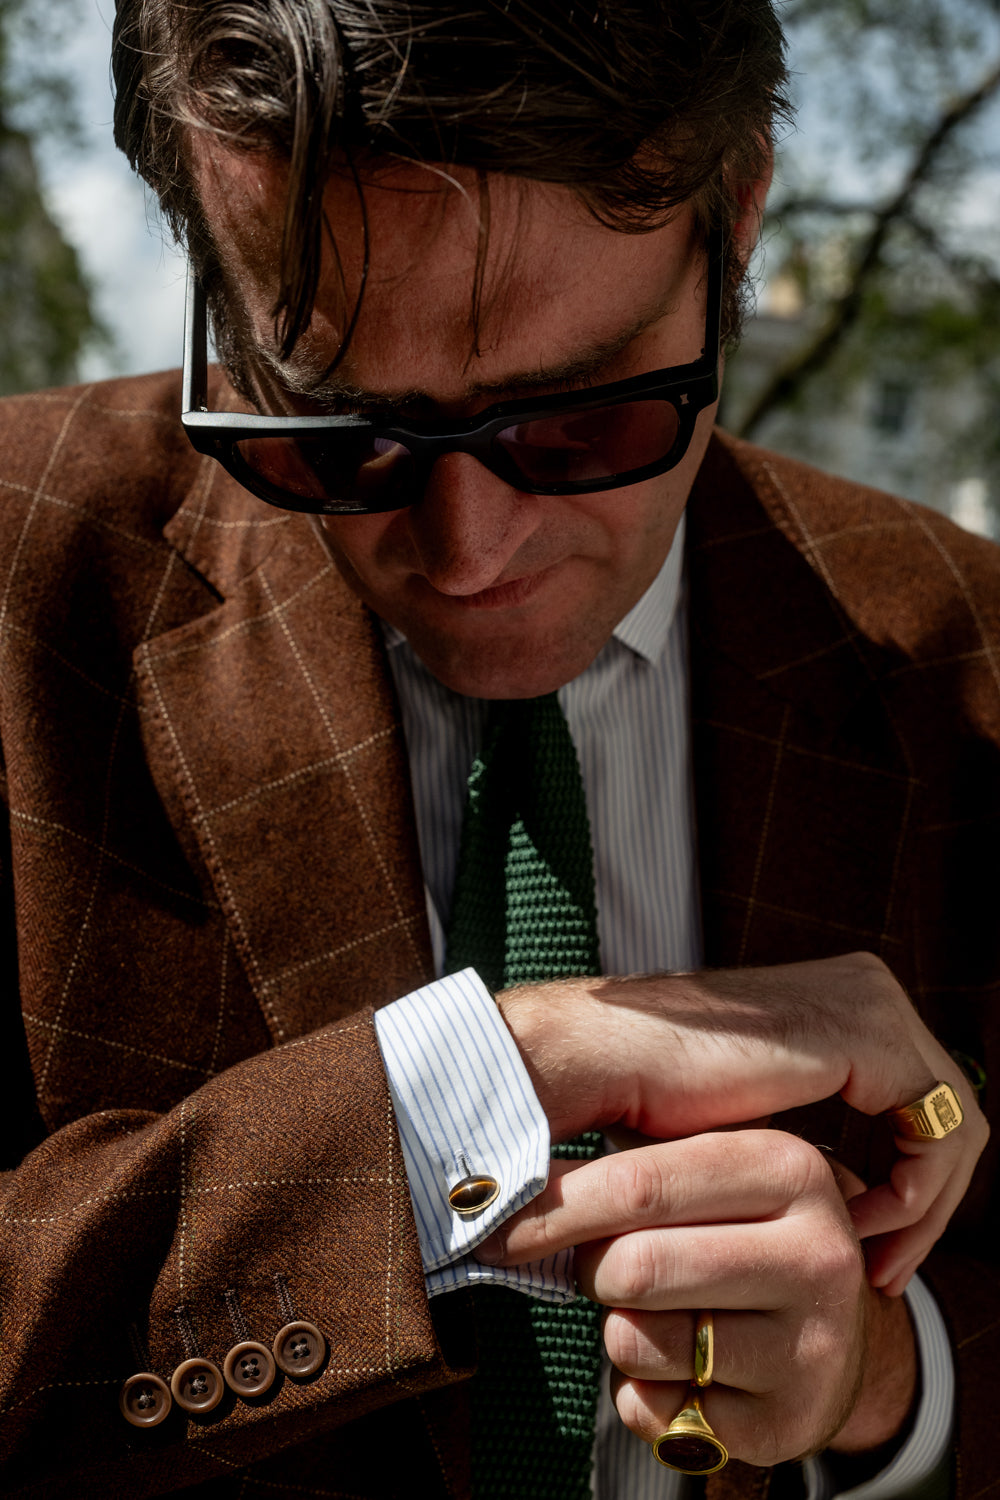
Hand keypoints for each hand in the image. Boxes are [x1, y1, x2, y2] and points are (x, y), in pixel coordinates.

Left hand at [475, 1130, 917, 1464]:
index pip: (640, 1184)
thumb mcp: (709, 1171)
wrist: (833, 1331)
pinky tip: (683, 1371)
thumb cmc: (740, 1230)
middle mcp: (817, 1253)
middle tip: (604, 1269)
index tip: (496, 1215)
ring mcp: (812, 1344)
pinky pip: (656, 1409)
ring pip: (638, 1338)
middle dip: (593, 1270)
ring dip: (618, 1331)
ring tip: (659, 1315)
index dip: (556, 1205)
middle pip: (633, 1266)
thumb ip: (632, 1161)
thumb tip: (510, 1165)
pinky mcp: (788, 1421)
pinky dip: (642, 1392)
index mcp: (789, 1168)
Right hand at [497, 952, 987, 1292]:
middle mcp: (864, 986)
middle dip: (923, 1205)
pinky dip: (916, 1195)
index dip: (908, 1186)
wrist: (600, 1060)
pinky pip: (936, 1130)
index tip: (869, 1253)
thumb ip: (800, 1142)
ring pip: (952, 1125)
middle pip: (942, 1112)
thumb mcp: (749, 1128)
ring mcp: (868, 1001)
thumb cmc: (648, 1098)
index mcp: (837, 999)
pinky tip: (860, 1230)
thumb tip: (835, 1196)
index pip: (916, 1099)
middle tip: (881, 1273)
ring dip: (921, 1211)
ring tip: (871, 1264)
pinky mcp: (865, 1033)